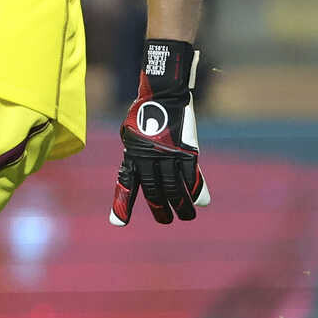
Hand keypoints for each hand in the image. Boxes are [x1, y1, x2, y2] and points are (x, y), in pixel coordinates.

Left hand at [110, 39, 210, 225]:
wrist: (162, 94)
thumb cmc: (143, 115)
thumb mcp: (131, 136)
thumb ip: (135, 158)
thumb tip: (135, 178)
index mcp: (131, 154)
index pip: (125, 184)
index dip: (121, 204)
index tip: (118, 223)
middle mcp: (148, 157)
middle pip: (153, 191)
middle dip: (159, 209)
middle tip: (165, 220)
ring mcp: (168, 154)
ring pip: (174, 188)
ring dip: (181, 205)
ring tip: (186, 216)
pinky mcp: (186, 150)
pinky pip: (190, 175)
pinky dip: (195, 189)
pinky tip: (200, 200)